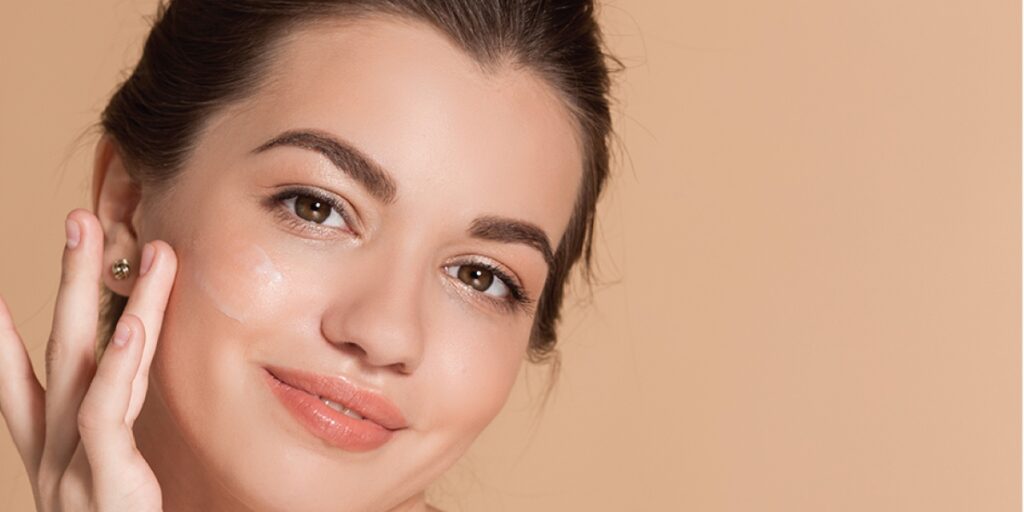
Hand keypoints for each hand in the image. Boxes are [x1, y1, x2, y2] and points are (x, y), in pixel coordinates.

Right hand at [0, 208, 177, 510]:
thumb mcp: (114, 494)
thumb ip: (115, 450)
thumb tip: (122, 410)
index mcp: (57, 459)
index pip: (27, 387)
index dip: (9, 340)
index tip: (1, 299)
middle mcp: (55, 457)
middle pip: (58, 351)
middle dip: (67, 282)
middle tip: (79, 219)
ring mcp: (73, 468)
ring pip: (84, 363)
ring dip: (96, 294)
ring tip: (110, 235)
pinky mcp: (107, 481)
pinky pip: (106, 413)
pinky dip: (119, 364)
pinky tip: (132, 321)